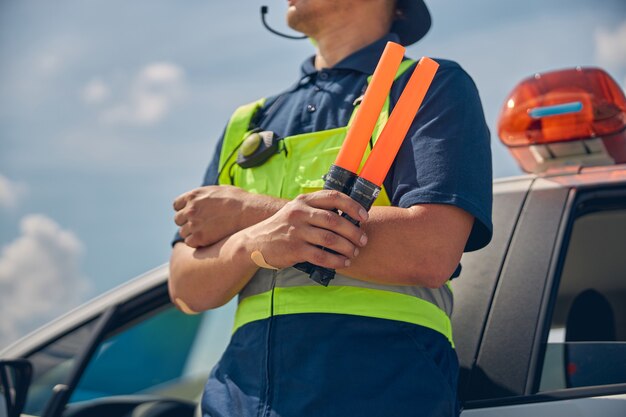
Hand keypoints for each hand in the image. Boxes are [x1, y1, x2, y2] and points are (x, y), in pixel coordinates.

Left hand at [173, 185, 248, 247]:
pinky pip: (190, 242)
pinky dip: (197, 243)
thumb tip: (203, 198)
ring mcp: (194, 224)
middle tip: (200, 225)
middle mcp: (190, 209)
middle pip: (178, 220)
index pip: (176, 205)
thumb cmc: (239, 200)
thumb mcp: (218, 190)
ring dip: (192, 233)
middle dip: (187, 222)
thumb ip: (205, 195)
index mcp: (193, 196)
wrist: (249, 212)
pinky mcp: (200, 238)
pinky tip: (208, 240)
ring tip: (207, 233)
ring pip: (183, 232)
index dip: (184, 210)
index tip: (192, 215)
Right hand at [243, 190, 368, 269]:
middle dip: (353, 232)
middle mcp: (300, 213)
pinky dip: (335, 261)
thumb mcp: (297, 211)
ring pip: (330, 239)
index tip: (364, 217)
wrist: (255, 243)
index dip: (353, 206)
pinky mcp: (293, 249)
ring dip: (347, 247)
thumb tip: (349, 218)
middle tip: (363, 240)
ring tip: (354, 252)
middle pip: (335, 220)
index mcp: (304, 200)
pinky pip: (321, 256)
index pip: (333, 197)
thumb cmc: (283, 227)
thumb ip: (318, 211)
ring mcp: (296, 231)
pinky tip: (343, 263)